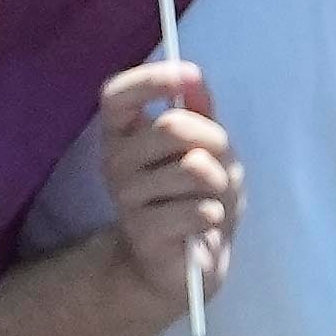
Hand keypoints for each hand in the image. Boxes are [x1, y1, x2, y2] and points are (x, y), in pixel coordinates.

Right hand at [93, 60, 234, 318]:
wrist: (186, 261)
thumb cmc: (195, 195)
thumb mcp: (206, 148)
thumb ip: (199, 112)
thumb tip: (193, 78)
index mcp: (122, 133)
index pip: (117, 94)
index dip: (151, 79)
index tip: (189, 74)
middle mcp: (114, 160)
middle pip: (173, 127)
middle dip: (216, 142)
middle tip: (221, 164)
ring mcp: (124, 197)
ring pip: (195, 169)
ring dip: (221, 184)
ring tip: (211, 199)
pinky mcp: (144, 232)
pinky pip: (200, 209)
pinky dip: (216, 214)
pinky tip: (204, 223)